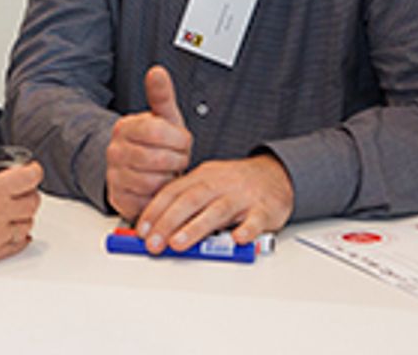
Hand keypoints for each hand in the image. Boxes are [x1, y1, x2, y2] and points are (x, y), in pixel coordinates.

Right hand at [0, 129, 42, 271]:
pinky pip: (16, 246)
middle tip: (24, 190)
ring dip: (26, 216)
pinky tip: (19, 234)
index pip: (31, 177)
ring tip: (18, 211)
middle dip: (30, 193)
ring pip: (27, 224)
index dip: (34, 170)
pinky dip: (21, 238)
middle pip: (33, 202)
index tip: (30, 169)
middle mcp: (0, 212)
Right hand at [105, 65, 192, 219]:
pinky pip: (148, 201)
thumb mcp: (163, 118)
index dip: (178, 139)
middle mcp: (115, 151)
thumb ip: (161, 95)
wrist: (140, 170)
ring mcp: (115, 175)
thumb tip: (157, 72)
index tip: (183, 141)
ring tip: (169, 172)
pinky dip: (160, 196)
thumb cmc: (156, 144)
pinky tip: (161, 187)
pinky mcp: (119, 198)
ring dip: (169, 179)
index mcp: (125, 127)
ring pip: (154, 181)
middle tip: (178, 159)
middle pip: (157, 158)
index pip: (156, 130)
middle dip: (177, 160)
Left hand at [136, 154, 293, 253]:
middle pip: (190, 200)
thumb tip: (157, 229)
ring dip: (195, 228)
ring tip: (178, 244)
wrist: (276, 174)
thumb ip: (185, 203)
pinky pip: (255, 220)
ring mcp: (241, 197)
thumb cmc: (235, 184)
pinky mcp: (264, 210)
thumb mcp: (207, 184)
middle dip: (168, 222)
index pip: (173, 191)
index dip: (155, 210)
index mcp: (202, 177)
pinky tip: (237, 240)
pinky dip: (246, 230)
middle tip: (153, 243)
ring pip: (217, 210)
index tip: (142, 230)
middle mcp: (219, 185)